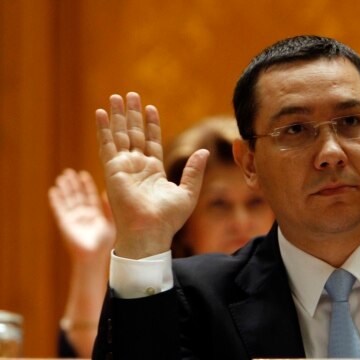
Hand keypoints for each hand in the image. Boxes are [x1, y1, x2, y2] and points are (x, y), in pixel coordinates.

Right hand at [48, 169, 114, 262]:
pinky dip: (56, 200)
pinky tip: (54, 190)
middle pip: (77, 196)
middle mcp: (83, 215)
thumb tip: (106, 193)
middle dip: (73, 184)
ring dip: (64, 189)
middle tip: (69, 172)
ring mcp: (73, 218)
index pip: (89, 196)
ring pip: (68, 200)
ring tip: (61, 177)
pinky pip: (59, 209)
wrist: (93, 256)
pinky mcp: (65, 223)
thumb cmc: (104, 244)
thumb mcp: (110, 223)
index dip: (86, 185)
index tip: (83, 174)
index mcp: (95, 215)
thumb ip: (108, 208)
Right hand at [95, 92, 208, 258]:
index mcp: (153, 171)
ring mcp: (124, 167)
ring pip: (120, 135)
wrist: (151, 232)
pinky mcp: (113, 169)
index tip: (150, 108)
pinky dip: (104, 128)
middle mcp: (137, 167)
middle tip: (131, 95)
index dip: (150, 124)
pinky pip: (107, 144)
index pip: (151, 141)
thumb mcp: (188, 192)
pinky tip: (102, 112)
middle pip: (134, 134)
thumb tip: (204, 151)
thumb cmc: (168, 219)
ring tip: (117, 96)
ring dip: (118, 116)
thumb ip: (193, 170)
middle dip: (132, 114)